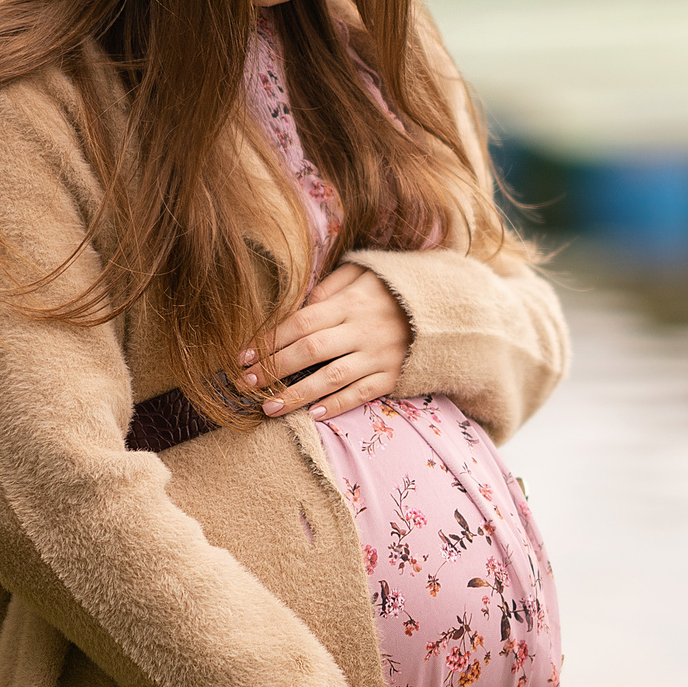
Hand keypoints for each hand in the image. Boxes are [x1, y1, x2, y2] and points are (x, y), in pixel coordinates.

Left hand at [235, 263, 409, 420]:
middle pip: (310, 351)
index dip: (270, 340)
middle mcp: (362, 330)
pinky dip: (337, 404)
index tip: (243, 355)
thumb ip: (330, 286)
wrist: (444, 308)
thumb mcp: (364, 272)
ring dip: (296, 394)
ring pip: (331, 378)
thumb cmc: (392, 289)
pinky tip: (313, 414)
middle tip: (246, 382)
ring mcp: (379, 355)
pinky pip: (362, 393)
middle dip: (274, 368)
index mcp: (350, 303)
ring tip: (268, 408)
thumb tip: (299, 306)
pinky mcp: (394, 376)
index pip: (301, 322)